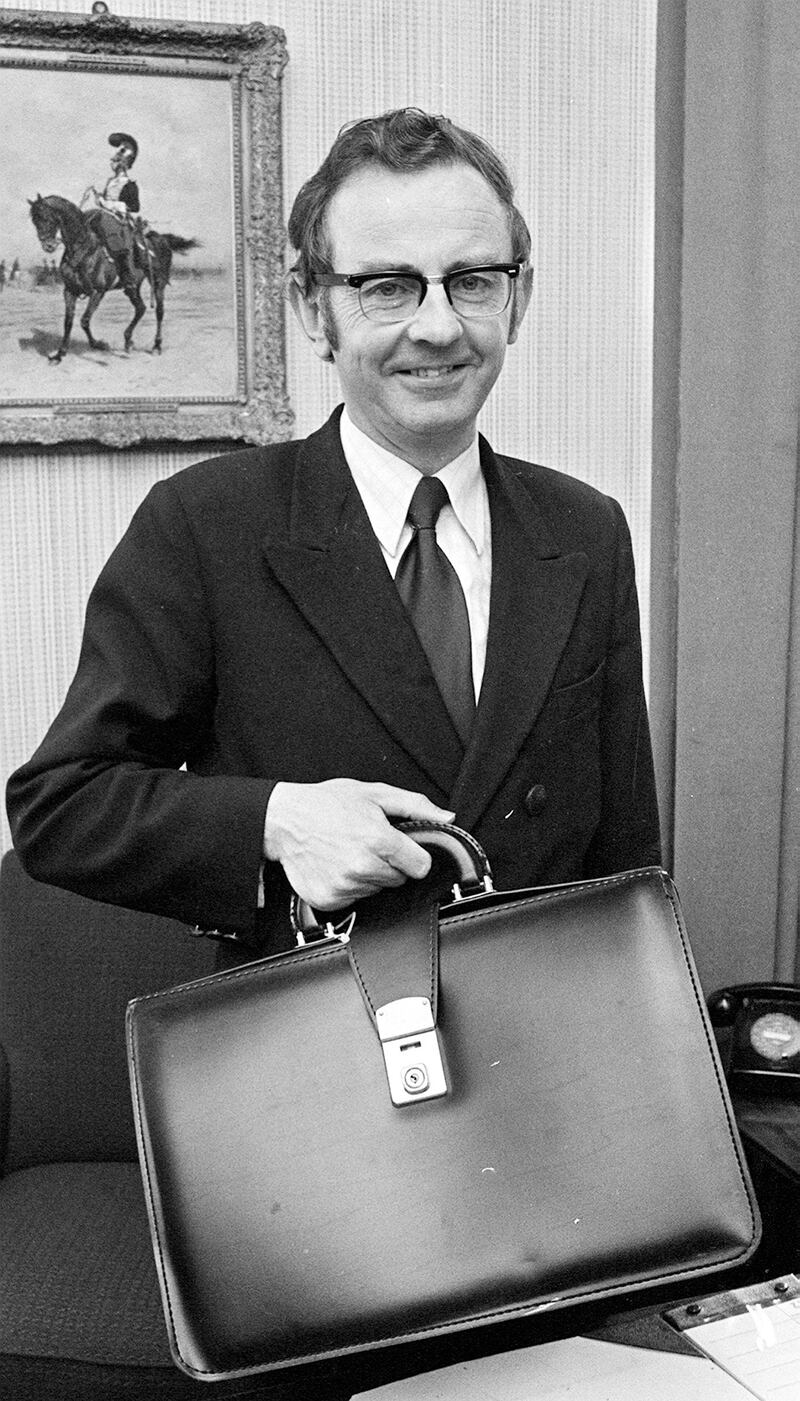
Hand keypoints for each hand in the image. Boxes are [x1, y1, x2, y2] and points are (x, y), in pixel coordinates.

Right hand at [263, 778, 454, 909]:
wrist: (283, 820)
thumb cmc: (327, 803)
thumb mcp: (375, 794)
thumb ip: (416, 806)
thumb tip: (447, 819)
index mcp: (378, 840)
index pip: (420, 866)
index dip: (413, 855)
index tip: (400, 847)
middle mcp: (362, 867)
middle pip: (399, 879)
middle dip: (389, 863)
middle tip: (366, 843)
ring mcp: (344, 886)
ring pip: (377, 889)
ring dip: (368, 875)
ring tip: (347, 852)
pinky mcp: (329, 900)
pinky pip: (354, 899)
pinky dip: (348, 886)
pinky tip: (335, 866)